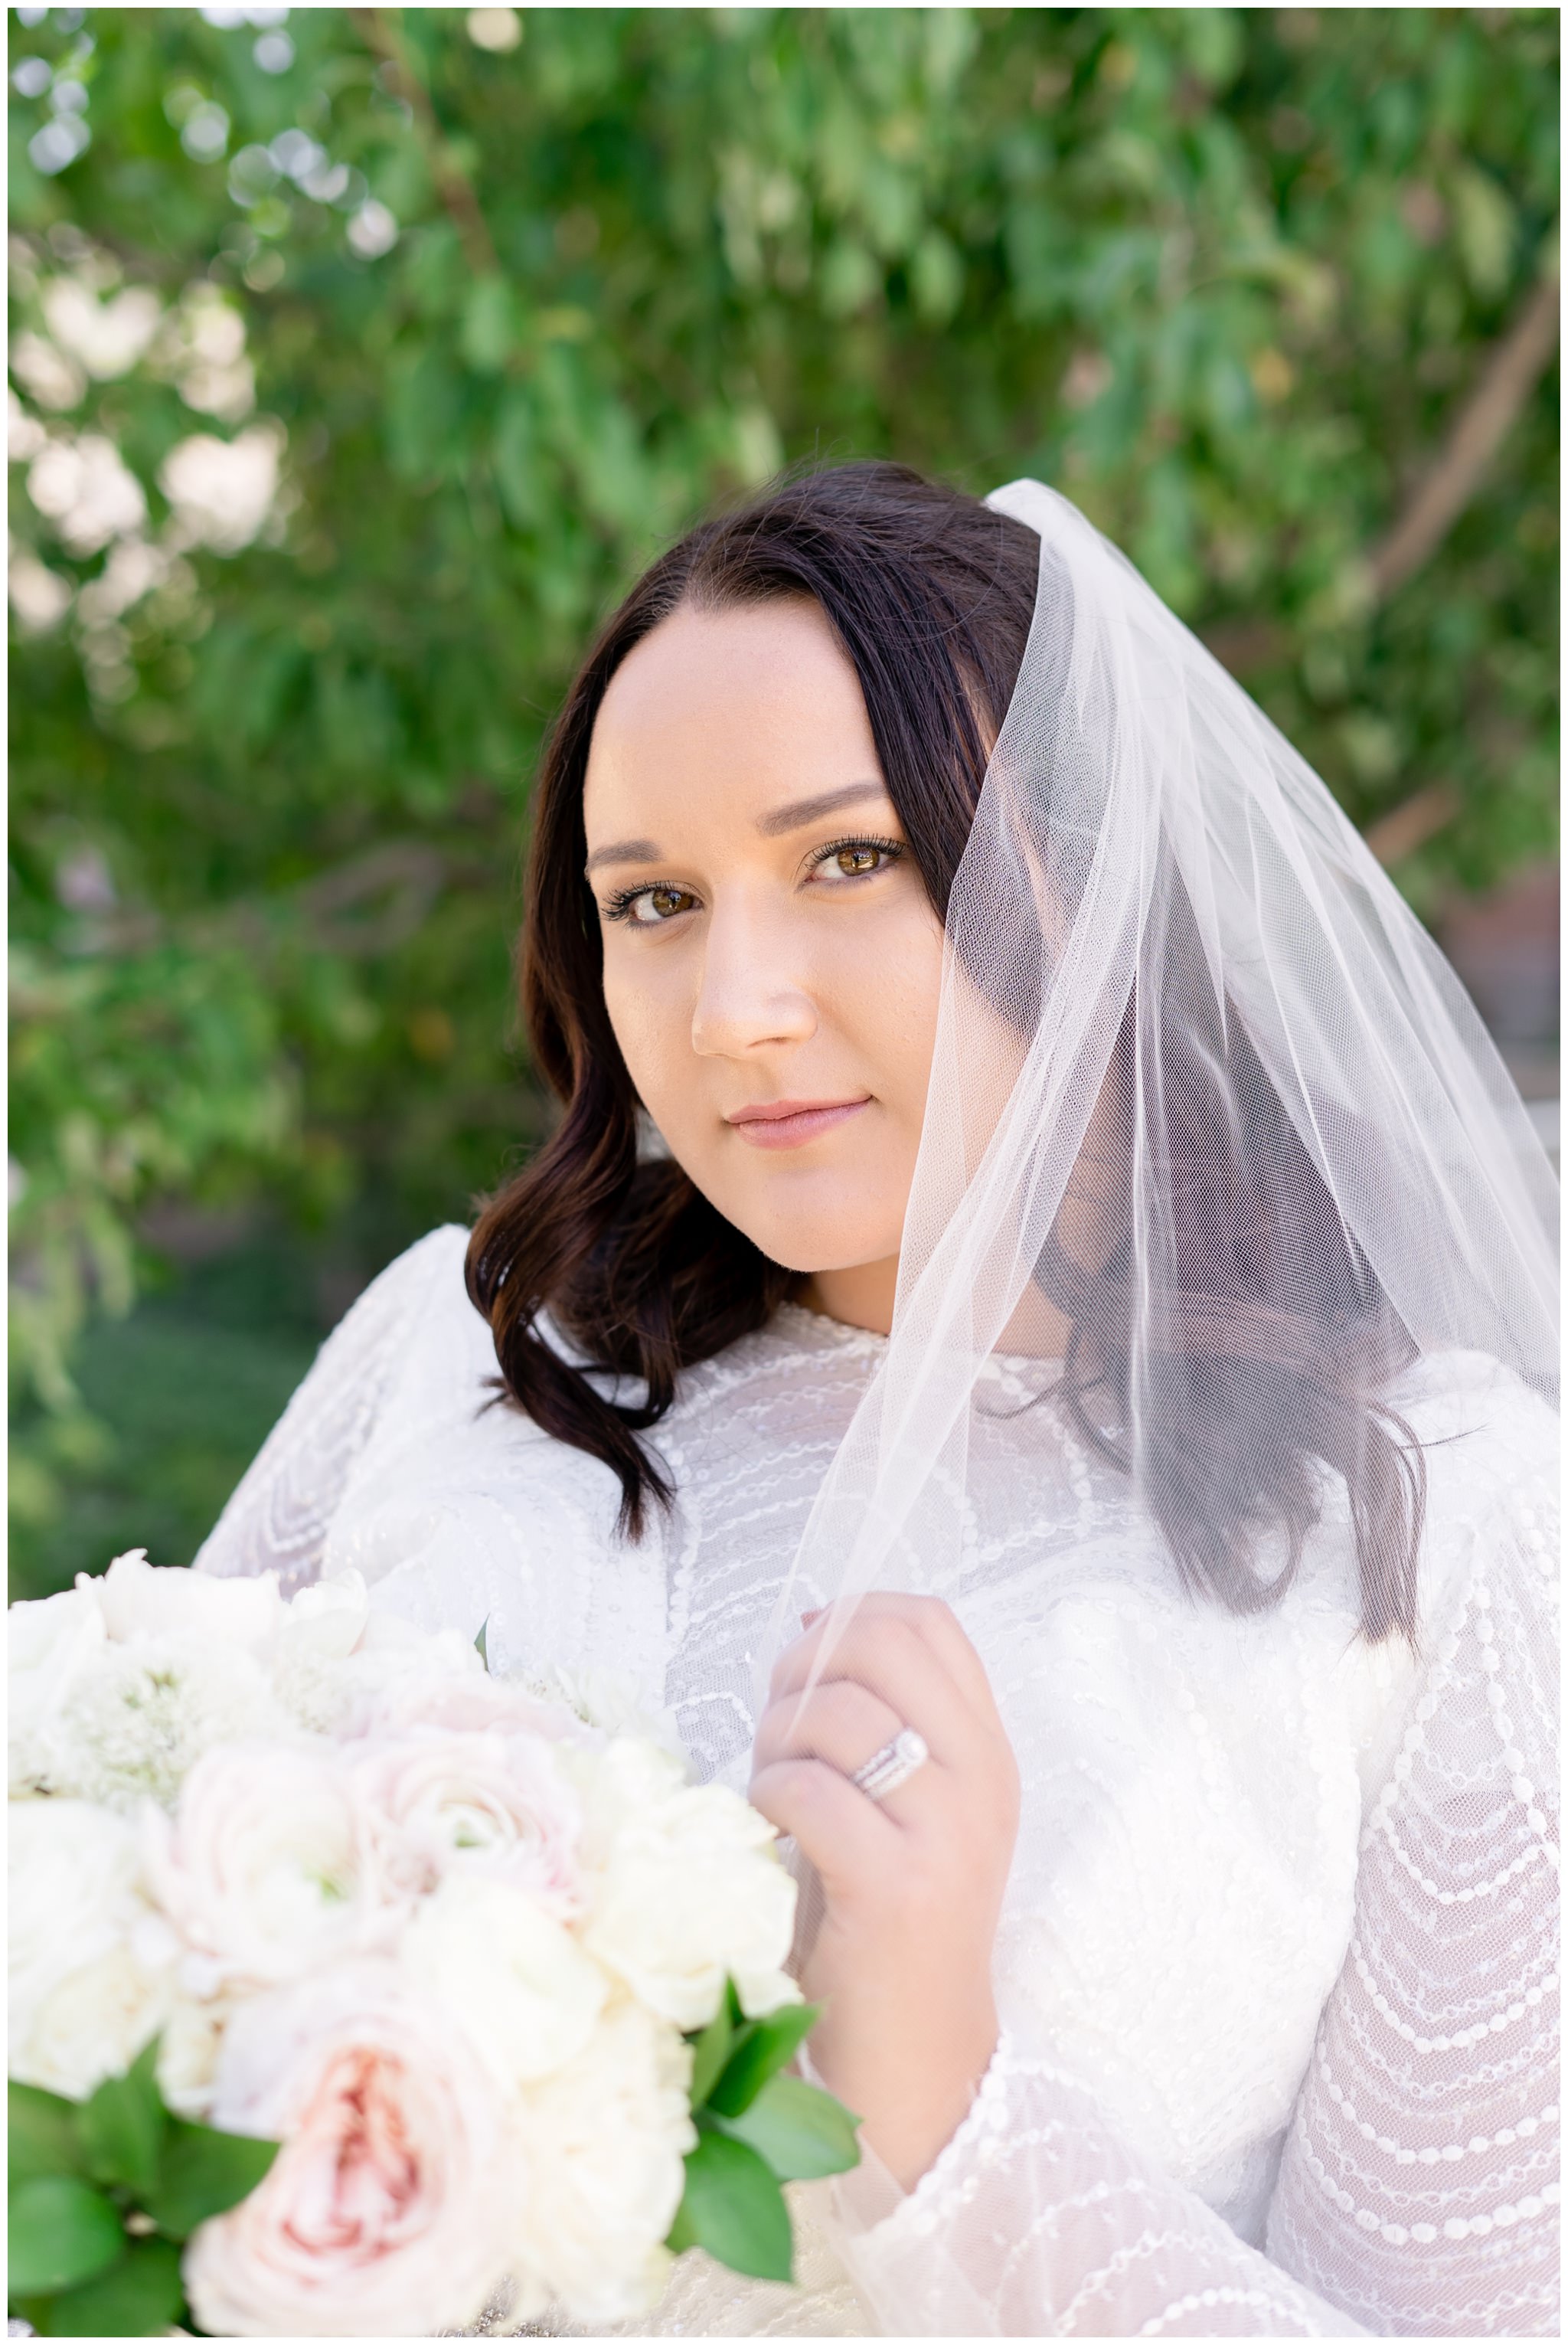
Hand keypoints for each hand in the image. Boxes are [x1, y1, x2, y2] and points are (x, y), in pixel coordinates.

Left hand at [748, 1593, 1019, 2189]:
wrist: (919, 2066)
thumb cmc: (885, 1932)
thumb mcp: (903, 1810)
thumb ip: (876, 1723)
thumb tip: (813, 1624)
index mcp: (987, 1752)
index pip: (930, 1622)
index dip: (851, 1616)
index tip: (806, 1661)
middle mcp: (980, 1780)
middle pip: (880, 1645)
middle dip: (803, 1667)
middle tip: (779, 1725)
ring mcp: (946, 1832)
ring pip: (833, 1714)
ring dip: (775, 1740)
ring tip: (772, 1791)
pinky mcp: (896, 1886)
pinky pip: (806, 1789)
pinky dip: (767, 1799)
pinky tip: (772, 1835)